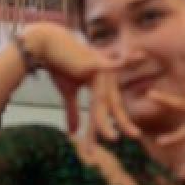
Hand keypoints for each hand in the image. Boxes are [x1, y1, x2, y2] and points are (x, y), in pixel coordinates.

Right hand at [21, 23, 136, 144]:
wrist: (49, 45)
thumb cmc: (59, 66)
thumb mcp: (67, 93)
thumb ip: (73, 112)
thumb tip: (73, 133)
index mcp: (102, 84)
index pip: (110, 107)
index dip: (114, 122)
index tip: (118, 139)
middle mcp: (106, 77)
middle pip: (113, 105)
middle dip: (122, 123)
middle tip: (135, 137)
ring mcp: (102, 70)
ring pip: (104, 102)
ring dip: (104, 123)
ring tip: (111, 139)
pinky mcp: (95, 64)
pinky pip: (105, 77)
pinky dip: (119, 73)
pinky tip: (132, 73)